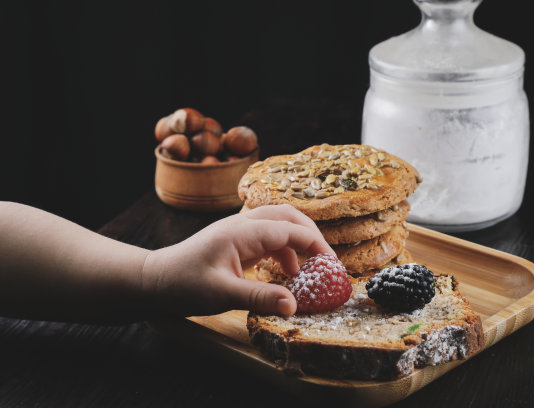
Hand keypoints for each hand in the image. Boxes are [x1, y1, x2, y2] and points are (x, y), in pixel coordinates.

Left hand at [141, 204, 333, 316]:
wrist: (156, 280)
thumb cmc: (185, 284)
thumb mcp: (223, 294)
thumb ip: (259, 297)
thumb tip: (294, 305)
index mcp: (242, 232)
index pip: (290, 229)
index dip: (316, 245)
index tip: (332, 266)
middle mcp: (243, 224)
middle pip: (288, 215)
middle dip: (312, 234)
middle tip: (327, 261)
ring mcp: (240, 230)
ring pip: (280, 223)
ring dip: (299, 241)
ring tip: (311, 269)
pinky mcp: (237, 241)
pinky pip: (269, 237)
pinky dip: (285, 250)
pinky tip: (288, 272)